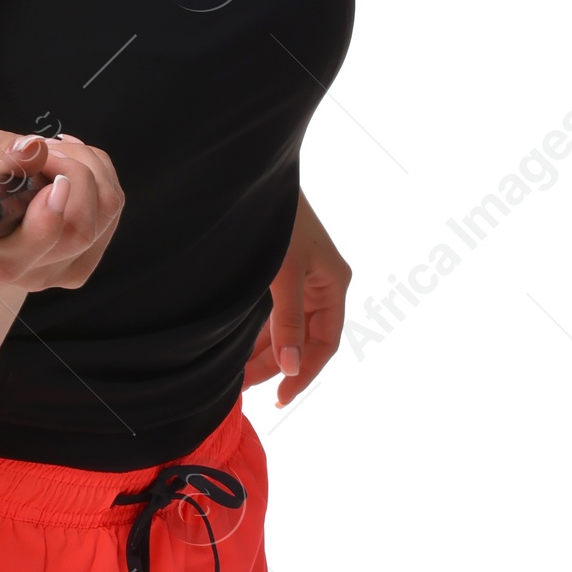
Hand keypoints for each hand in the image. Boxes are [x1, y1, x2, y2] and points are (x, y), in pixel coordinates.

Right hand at [0, 130, 123, 295]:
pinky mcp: (85, 262)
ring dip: (90, 169)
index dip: (49, 217)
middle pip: (79, 230)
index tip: (55, 182)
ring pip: (104, 217)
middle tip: (49, 147)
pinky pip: (111, 213)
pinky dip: (100, 177)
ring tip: (58, 150)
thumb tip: (34, 150)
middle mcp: (29, 275)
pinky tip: (71, 164)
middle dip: (75, 173)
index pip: (28, 252)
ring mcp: (61, 273)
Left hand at [242, 189, 350, 405]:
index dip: (306, 372)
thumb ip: (288, 321)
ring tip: (237, 378)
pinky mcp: (279, 273)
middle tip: (244, 390)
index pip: (325, 342)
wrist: (254, 175)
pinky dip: (257, 333)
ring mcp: (300, 279)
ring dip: (264, 352)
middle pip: (304, 339)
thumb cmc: (278, 218)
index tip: (282, 397)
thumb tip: (292, 366)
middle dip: (277, 365)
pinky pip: (272, 313)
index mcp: (333, 284)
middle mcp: (321, 284)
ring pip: (285, 328)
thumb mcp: (284, 273)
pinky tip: (238, 351)